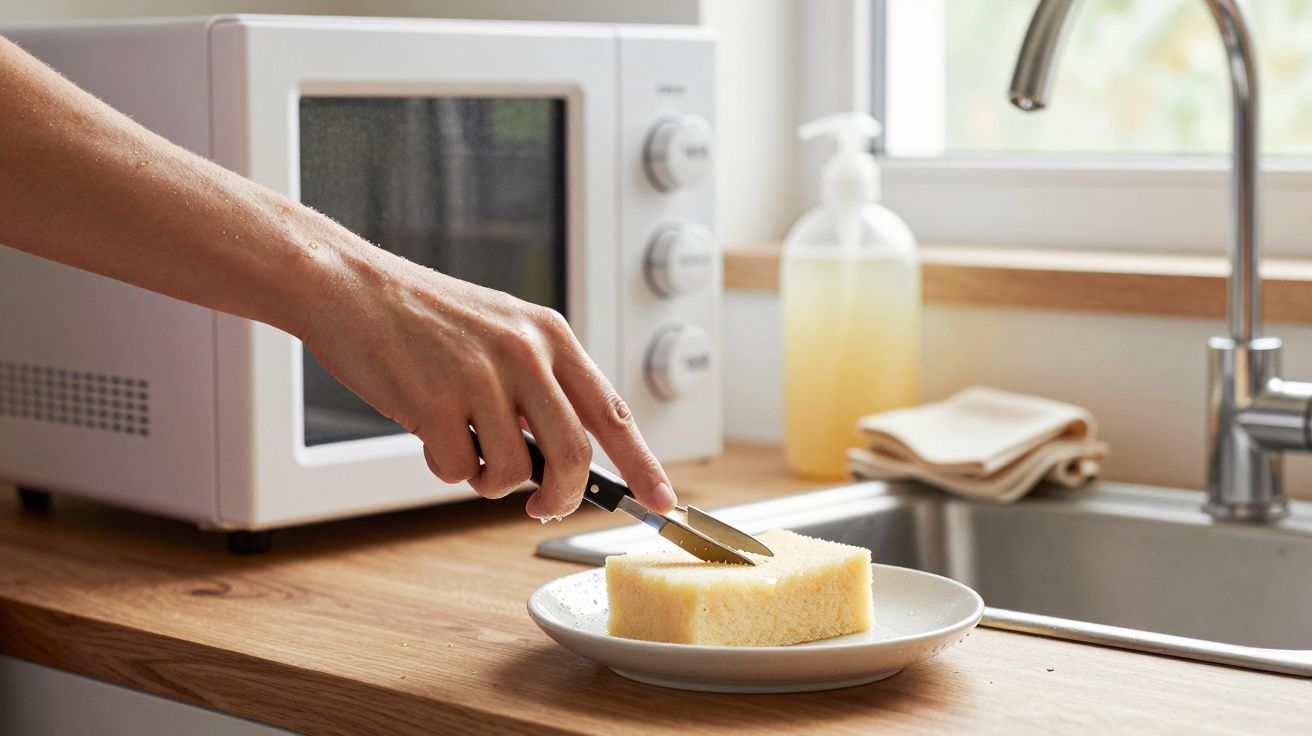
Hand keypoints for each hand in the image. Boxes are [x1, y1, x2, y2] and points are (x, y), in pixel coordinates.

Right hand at [300, 243, 676, 519]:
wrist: (351, 287)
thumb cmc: (423, 316)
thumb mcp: (501, 331)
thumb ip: (539, 384)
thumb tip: (564, 459)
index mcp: (550, 335)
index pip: (612, 411)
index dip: (643, 464)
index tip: (663, 502)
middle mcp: (525, 353)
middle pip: (573, 455)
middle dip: (561, 497)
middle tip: (542, 507)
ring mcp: (481, 377)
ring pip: (513, 472)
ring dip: (488, 481)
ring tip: (463, 446)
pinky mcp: (435, 403)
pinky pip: (458, 470)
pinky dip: (445, 468)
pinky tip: (428, 433)